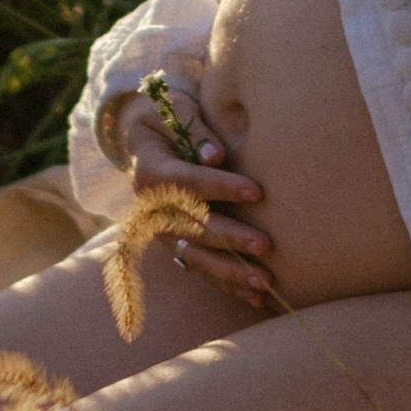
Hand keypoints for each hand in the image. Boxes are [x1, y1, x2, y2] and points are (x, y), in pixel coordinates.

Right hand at [113, 88, 276, 309]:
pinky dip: (229, 285)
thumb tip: (216, 155)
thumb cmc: (169, 119)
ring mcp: (164, 233)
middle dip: (231, 238)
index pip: (188, 183)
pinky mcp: (177, 247)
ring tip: (264, 282)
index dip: (222, 188)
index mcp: (150, 173)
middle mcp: (153, 210)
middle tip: (266, 245)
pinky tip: (256, 299)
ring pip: (197, 258)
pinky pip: (202, 269)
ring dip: (231, 272)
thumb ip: (196, 131)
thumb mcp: (177, 112)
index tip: (257, 192)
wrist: (144, 140)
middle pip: (194, 228)